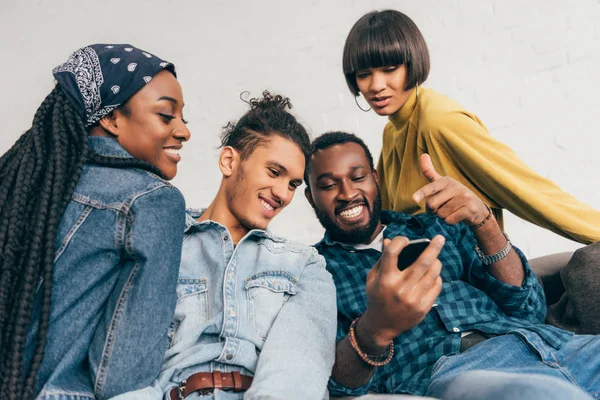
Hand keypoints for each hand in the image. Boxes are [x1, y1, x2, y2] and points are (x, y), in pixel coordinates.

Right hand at [357, 235, 444, 349]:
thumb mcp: (373, 278)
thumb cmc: (377, 296)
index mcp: (385, 279)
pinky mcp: (423, 307)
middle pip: (422, 262)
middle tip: (440, 238)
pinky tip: (432, 275)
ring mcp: (413, 299)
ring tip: (435, 258)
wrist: (382, 325)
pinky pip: (436, 286)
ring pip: (432, 273)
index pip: (392, 253)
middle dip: (433, 248)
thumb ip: (382, 259)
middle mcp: (400, 288)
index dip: (399, 242)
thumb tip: (391, 240)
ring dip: (436, 262)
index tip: (405, 240)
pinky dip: (436, 277)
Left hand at [412, 154, 488, 226]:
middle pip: (432, 204)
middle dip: (432, 211)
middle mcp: (456, 187)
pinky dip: (450, 222)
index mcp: (446, 180)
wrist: (477, 209)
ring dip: (443, 216)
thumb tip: (423, 154)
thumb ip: (430, 172)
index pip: (431, 188)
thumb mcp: (443, 183)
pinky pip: (449, 220)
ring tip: (452, 210)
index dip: (421, 194)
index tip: (413, 199)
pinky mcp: (470, 209)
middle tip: (439, 209)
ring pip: (440, 214)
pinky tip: (458, 216)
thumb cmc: (455, 196)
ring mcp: (464, 198)